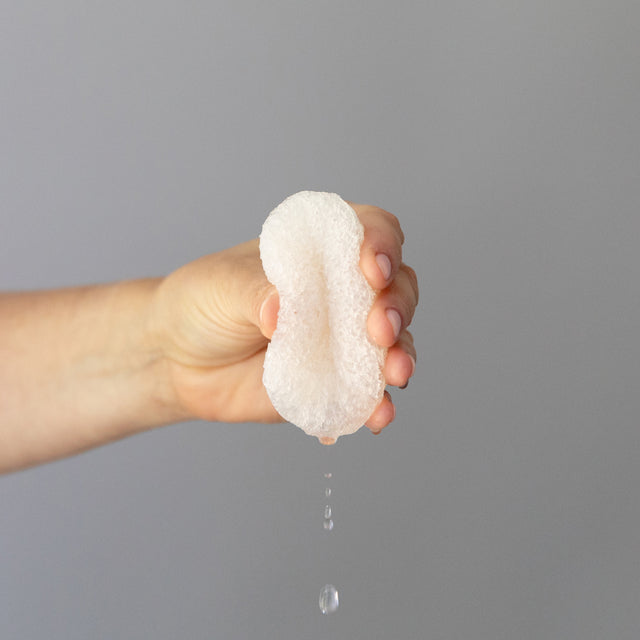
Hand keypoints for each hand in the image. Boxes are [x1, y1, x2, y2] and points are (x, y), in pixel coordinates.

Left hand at [151, 203, 418, 433]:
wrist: (178, 361)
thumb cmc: (202, 304)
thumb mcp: (223, 286)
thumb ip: (256, 294)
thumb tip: (283, 313)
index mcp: (320, 249)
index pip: (371, 231)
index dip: (382, 245)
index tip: (371, 270)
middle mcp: (342, 290)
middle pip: (397, 286)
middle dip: (397, 306)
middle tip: (378, 329)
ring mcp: (343, 338)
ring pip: (395, 341)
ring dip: (402, 356)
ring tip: (394, 374)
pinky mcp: (336, 381)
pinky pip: (368, 392)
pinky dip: (378, 404)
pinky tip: (377, 414)